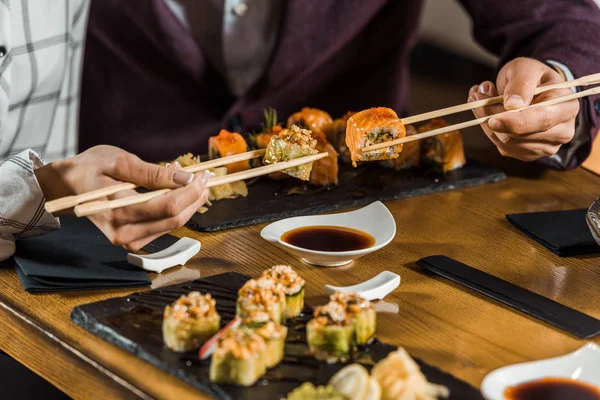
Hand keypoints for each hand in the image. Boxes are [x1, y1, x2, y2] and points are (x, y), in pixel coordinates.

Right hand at [35, 145, 209, 250]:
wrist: (66, 187)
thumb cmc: (90, 169)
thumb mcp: (119, 161)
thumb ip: (152, 172)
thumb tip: (185, 178)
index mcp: (116, 210)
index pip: (166, 206)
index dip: (191, 192)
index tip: (204, 175)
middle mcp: (123, 232)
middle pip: (174, 218)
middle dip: (195, 197)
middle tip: (205, 177)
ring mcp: (127, 241)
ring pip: (173, 225)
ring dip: (188, 203)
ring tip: (190, 181)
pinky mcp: (132, 242)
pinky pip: (164, 227)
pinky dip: (175, 210)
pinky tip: (176, 193)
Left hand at [468, 57, 579, 160]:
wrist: (534, 89)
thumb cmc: (533, 77)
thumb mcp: (526, 68)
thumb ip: (521, 83)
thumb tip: (512, 105)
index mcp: (566, 107)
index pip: (542, 120)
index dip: (515, 122)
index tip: (492, 118)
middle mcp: (561, 132)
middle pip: (519, 135)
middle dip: (493, 116)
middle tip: (477, 94)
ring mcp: (544, 146)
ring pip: (505, 142)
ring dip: (486, 121)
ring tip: (481, 98)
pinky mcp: (526, 154)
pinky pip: (501, 146)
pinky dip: (488, 129)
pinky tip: (487, 113)